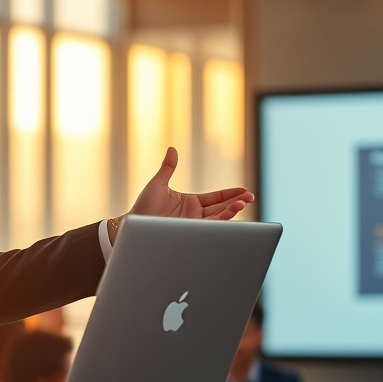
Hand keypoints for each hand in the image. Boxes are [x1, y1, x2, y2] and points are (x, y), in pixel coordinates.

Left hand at [109, 148, 254, 241]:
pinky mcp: (189, 232)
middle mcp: (195, 214)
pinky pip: (209, 227)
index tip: (244, 191)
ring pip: (218, 218)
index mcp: (191, 202)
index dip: (230, 194)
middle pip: (221, 208)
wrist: (132, 224)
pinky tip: (230, 215)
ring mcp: (193, 224)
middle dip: (236, 202)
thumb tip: (173, 149)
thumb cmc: (143, 206)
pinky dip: (220, 222)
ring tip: (243, 204)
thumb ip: (168, 168)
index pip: (215, 198)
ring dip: (231, 211)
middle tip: (250, 197)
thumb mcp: (158, 184)